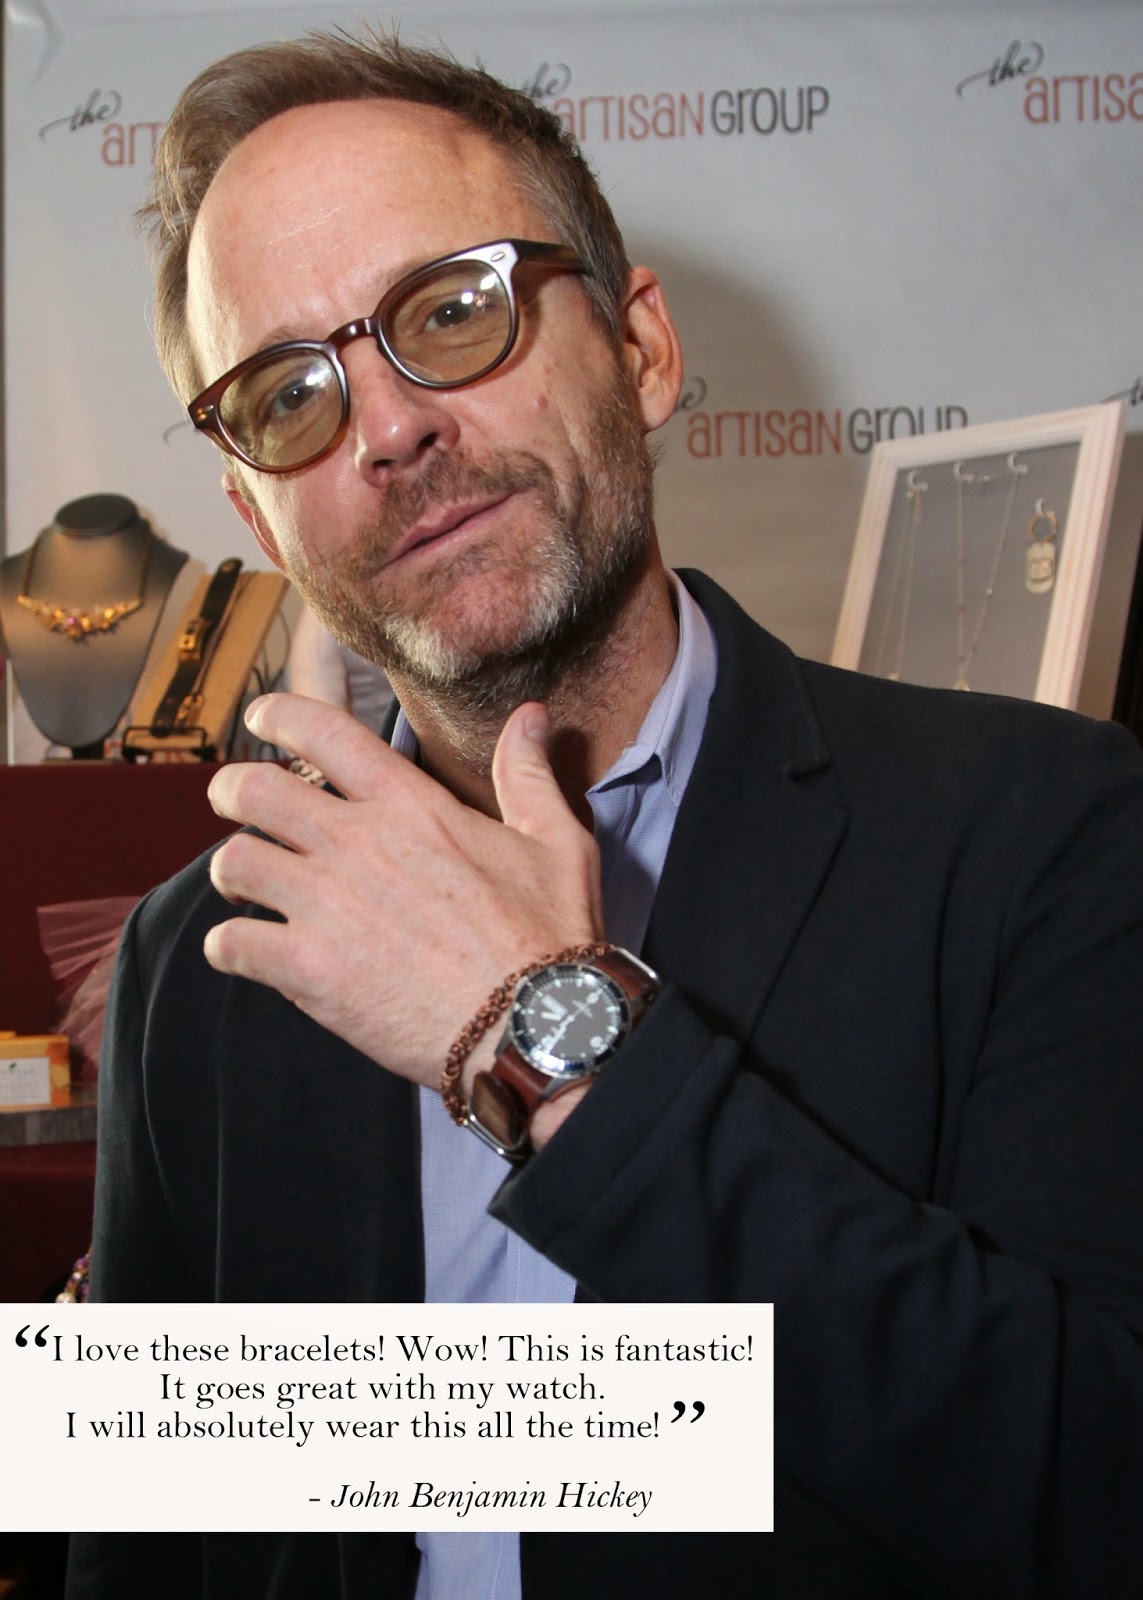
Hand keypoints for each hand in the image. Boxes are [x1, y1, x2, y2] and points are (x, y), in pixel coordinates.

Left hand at [204, 694, 603, 1090]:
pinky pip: (230, 945)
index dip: (278, 713)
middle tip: (234, 802)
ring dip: (234, 871)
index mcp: (410, 804)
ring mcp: (326, 906)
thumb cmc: (550, 936)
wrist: (534, 1027)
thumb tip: (529, 717)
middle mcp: (356, 843)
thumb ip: (527, 774)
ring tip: (245, 884)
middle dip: (232, 790)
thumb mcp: (555, 842)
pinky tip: (246, 953)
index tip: (262, 717)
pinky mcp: (309, 970)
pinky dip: (227, 948)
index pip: (322, 730)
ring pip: (234, 862)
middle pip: (254, 789)